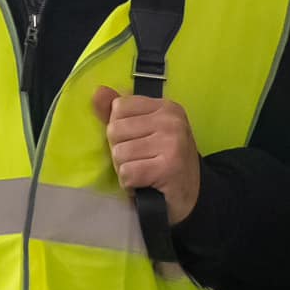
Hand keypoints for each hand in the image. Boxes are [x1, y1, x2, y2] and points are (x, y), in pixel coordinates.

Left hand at [90, 86, 200, 222]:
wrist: (192, 197)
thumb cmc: (163, 162)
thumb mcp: (145, 132)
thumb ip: (120, 113)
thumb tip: (98, 91)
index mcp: (165, 107)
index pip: (119, 107)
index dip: (121, 130)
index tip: (139, 143)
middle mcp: (171, 121)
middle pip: (115, 130)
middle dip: (121, 152)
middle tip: (141, 162)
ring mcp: (172, 143)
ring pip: (119, 153)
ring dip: (125, 170)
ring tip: (143, 173)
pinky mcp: (168, 167)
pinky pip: (127, 173)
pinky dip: (130, 184)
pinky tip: (145, 184)